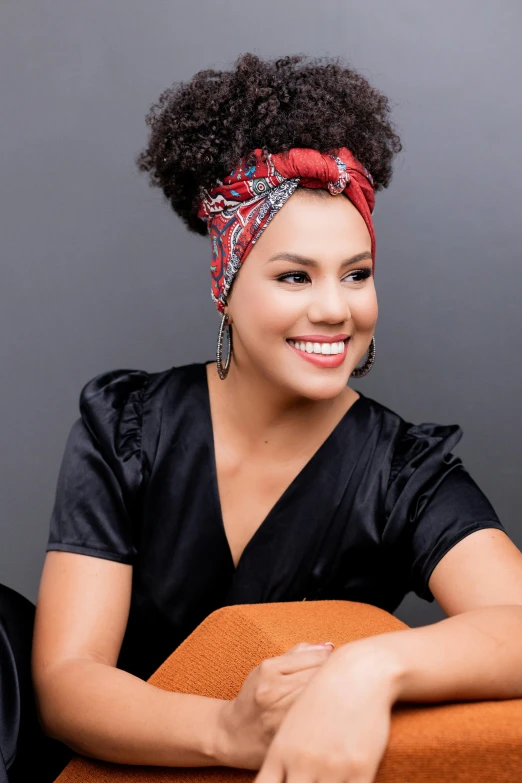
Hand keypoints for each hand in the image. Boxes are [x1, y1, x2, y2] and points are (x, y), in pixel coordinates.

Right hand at [215, 642, 334, 769]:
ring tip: (333, 699)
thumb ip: (298, 655)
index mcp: (269, 669)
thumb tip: (330, 647)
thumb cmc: (256, 696)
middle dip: (334, 679)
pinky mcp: (285, 738)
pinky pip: (314, 721)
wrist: (233, 734)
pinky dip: (324, 716)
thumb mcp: (269, 668)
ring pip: (319, 699)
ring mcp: (279, 716)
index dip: (331, 662)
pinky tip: (323, 716)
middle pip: (320, 678)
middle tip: (341, 683)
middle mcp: (273, 691)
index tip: (336, 666)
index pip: (316, 658)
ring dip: (332, 698)